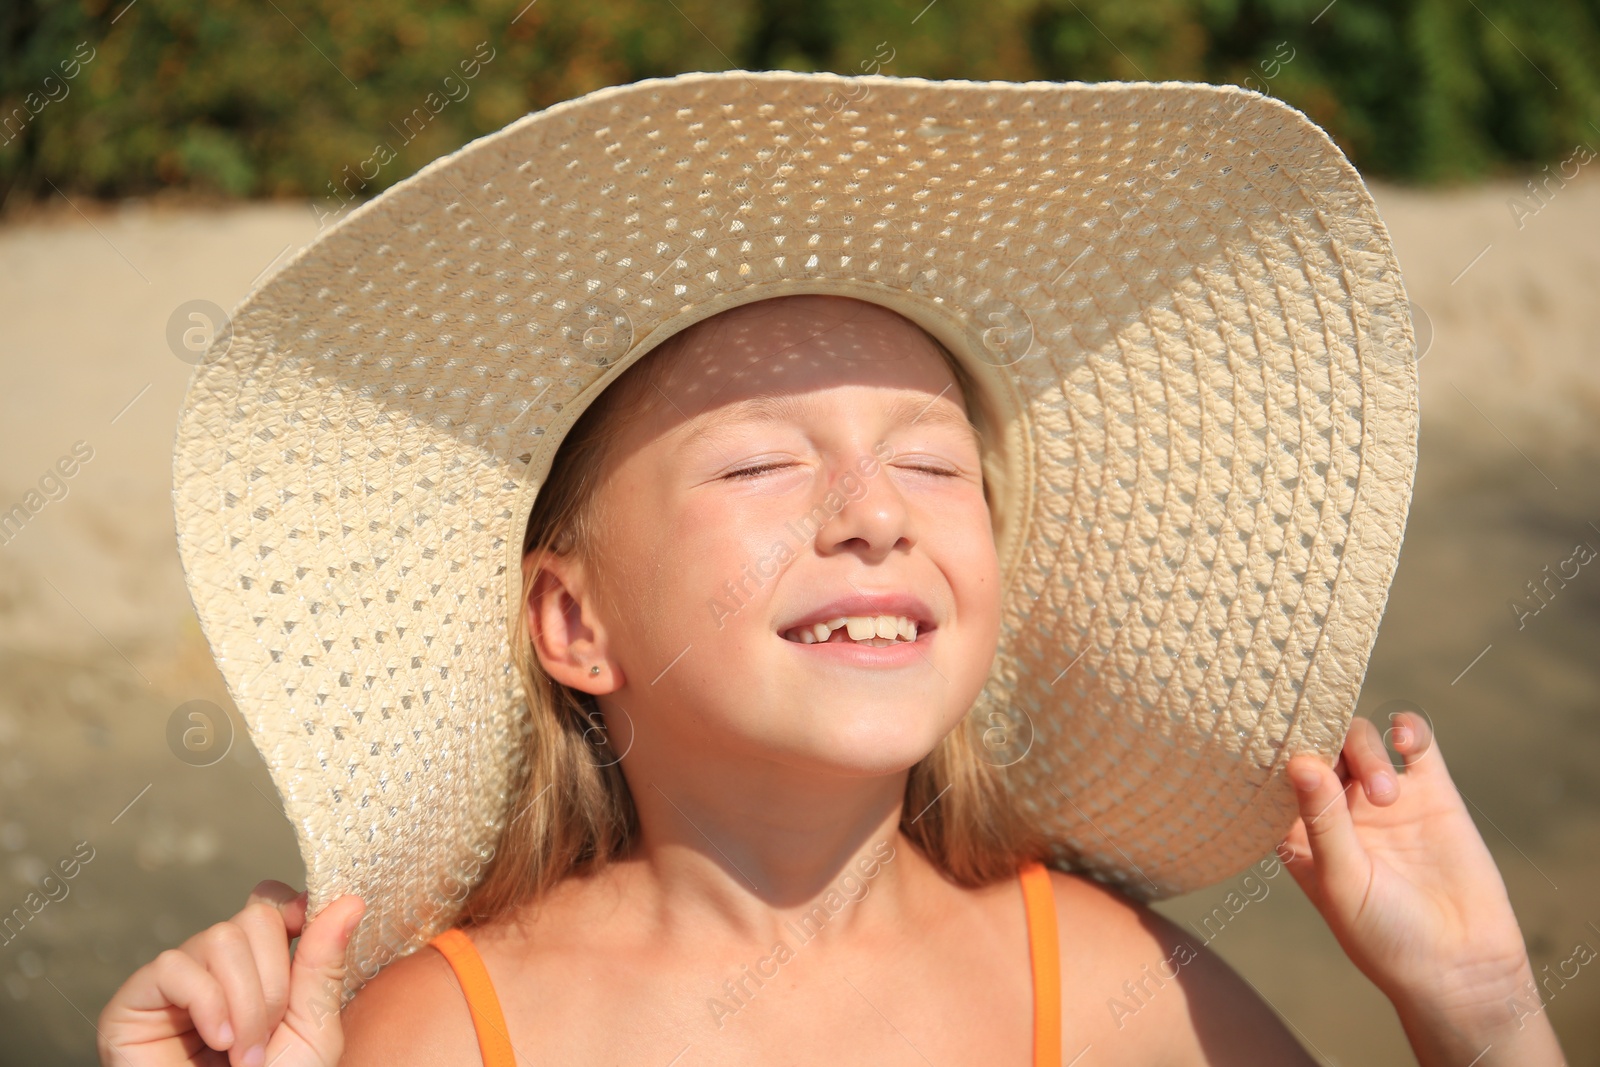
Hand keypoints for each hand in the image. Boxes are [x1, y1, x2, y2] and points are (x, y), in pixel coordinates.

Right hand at [97, 881, 364, 1066]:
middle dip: (274, 982)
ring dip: (244, 1002)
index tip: (306, 930)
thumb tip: (350, 901)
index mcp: (259, 968)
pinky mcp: (133, 1001)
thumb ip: (324, 964)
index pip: (270, 904)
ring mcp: (175, 982)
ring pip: (219, 938)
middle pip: (254, 919)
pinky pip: (174, 966)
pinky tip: (215, 1040)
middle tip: (267, 1038)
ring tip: (241, 1052)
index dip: (292, 909)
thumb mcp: (312, 1028)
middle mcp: (216, 968)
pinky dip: (206, 1003)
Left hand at [1279, 712, 1565, 1064]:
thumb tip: (1298, 762)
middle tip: (1349, 779)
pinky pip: (1416, 743)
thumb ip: (1322, 821)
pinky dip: (1408, 728)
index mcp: (1300, 833)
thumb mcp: (1343, 881)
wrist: (1463, 968)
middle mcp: (1337, 810)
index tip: (1273, 730)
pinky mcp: (1432, 794)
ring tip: (1387, 794)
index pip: (1273, 776)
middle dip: (1326, 745)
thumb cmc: (1387, 937)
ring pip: (1360, 739)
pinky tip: (1405, 738)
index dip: (1272, 751)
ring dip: (1366, 749)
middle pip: (1318, 747)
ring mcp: (1384, 799)